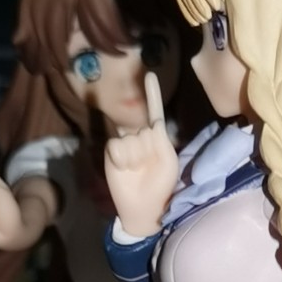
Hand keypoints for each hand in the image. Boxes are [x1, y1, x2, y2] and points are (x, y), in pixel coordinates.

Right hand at [104, 72, 179, 237]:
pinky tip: (124, 170)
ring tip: (136, 171)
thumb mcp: (169, 162)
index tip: (149, 74)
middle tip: (148, 168)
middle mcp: (141, 138)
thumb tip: (153, 123)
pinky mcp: (112, 153)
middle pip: (143, 130)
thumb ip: (162, 141)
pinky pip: (117, 146)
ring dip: (135, 157)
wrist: (144, 207)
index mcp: (157, 139)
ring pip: (130, 139)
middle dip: (147, 150)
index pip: (154, 112)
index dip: (152, 94)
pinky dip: (122, 159)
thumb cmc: (161, 186)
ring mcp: (126, 145)